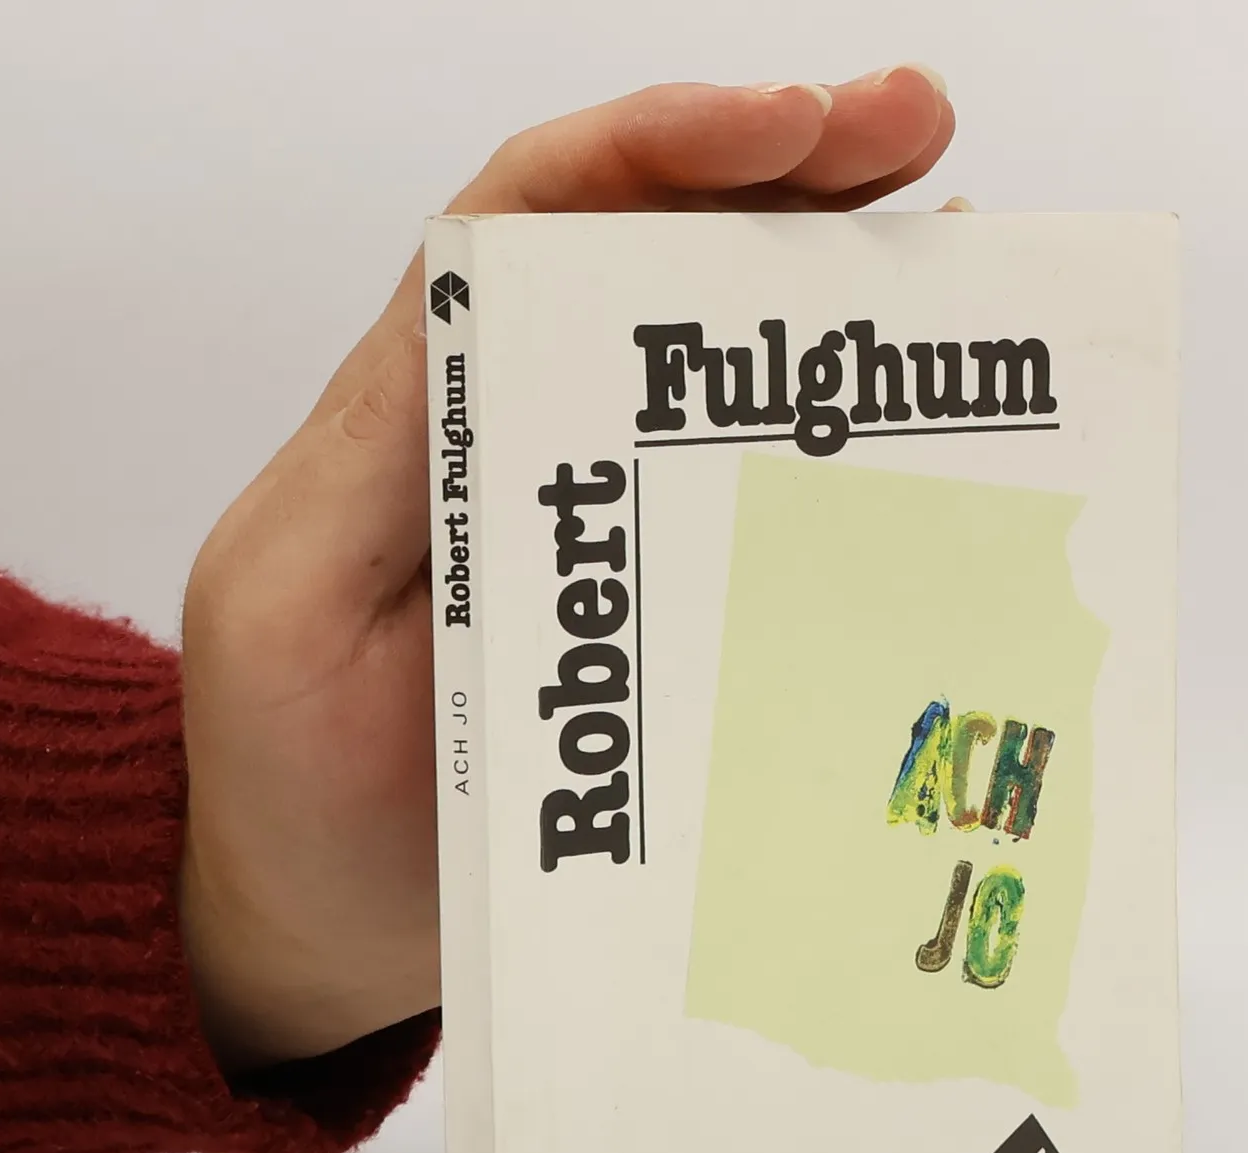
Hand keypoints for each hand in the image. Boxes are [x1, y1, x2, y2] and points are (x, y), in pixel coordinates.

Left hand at [178, 69, 958, 1071]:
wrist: (326, 932)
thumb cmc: (292, 792)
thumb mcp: (297, 617)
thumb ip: (394, 474)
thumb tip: (522, 335)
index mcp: (421, 423)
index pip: (533, 225)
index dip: (655, 150)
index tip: (790, 125)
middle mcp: (522, 446)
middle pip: (648, 261)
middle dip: (783, 174)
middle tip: (918, 129)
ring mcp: (598, 531)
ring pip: (718, 368)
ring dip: (826, 282)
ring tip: (955, 237)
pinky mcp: (652, 617)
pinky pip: (753, 508)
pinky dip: (834, 443)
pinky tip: (920, 421)